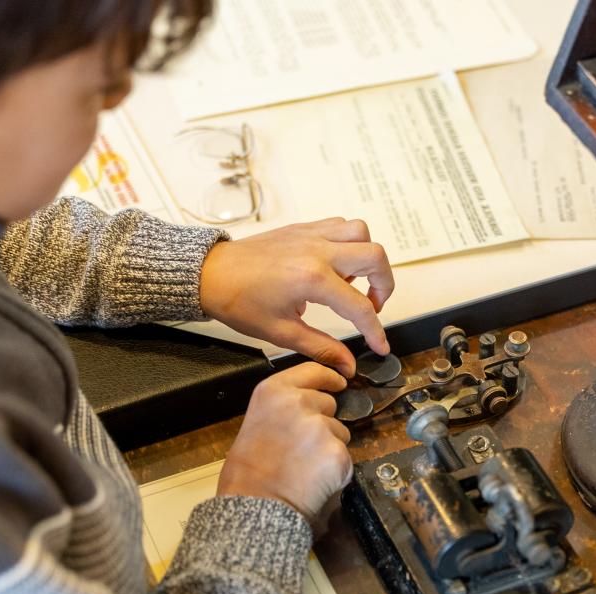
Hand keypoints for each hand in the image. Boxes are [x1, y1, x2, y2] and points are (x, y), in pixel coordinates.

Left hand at [199, 218, 394, 376]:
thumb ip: (322, 348)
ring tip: (354, 282)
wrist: (211, 274)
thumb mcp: (281, 332)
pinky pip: (340, 225)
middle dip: (385, 284)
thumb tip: (347, 364)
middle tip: (373, 306)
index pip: (360, 307)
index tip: (380, 344)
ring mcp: (311, 235)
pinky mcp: (303, 228)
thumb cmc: (238, 300)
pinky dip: (349, 243)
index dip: (375, 330)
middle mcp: (316, 251)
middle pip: (375, 256)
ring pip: (361, 233)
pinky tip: (337, 265)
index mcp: (311, 279)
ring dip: (367, 257)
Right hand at [218, 363, 352, 519]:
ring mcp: (320, 427)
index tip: (338, 382)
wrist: (256, 507)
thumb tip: (305, 408)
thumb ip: (281, 409)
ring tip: (304, 467)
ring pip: (340, 431)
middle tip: (300, 447)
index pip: (313, 371)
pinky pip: (344, 456)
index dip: (328, 378)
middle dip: (323, 421)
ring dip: (329, 446)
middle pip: (329, 403)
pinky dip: (335, 469)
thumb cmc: (247, 473)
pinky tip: (314, 480)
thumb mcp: (255, 422)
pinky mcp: (337, 452)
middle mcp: (299, 403)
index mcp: (274, 391)